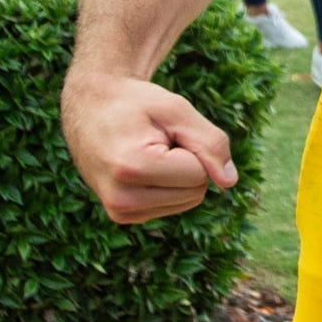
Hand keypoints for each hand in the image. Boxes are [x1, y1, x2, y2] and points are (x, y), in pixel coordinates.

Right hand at [61, 72, 237, 223]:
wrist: (91, 107)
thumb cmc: (136, 104)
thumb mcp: (176, 110)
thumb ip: (209, 143)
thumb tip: (229, 182)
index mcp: (132, 168)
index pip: (199, 174)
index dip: (191, 147)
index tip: (161, 131)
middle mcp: (122, 199)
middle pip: (196, 192)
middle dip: (187, 162)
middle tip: (154, 140)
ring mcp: (120, 212)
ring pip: (187, 201)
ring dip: (178, 175)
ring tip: (147, 152)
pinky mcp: (123, 217)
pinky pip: (173, 205)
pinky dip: (168, 185)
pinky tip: (142, 167)